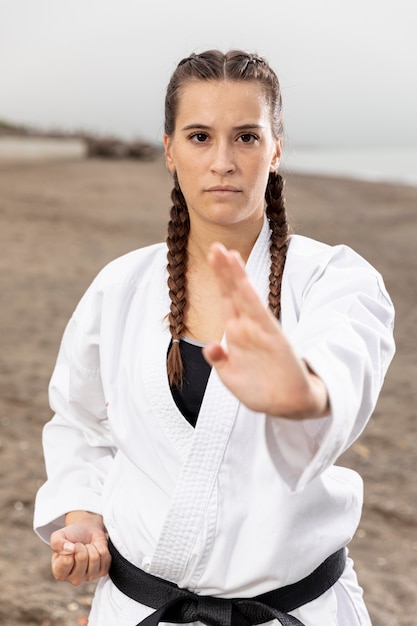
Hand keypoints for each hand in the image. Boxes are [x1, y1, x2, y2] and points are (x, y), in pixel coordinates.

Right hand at [50, 511, 110, 585]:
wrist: (85, 533)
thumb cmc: (70, 537)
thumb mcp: (58, 536)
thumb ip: (57, 543)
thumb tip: (69, 549)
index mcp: (59, 573)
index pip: (67, 561)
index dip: (70, 548)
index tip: (69, 546)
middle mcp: (73, 579)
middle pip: (82, 558)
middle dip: (81, 546)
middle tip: (79, 546)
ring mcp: (89, 577)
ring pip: (94, 557)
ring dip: (91, 547)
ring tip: (86, 548)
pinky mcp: (102, 572)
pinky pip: (105, 556)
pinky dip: (101, 547)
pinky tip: (95, 549)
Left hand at [203, 243, 328, 419]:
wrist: (288, 406)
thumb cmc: (260, 391)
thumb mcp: (231, 377)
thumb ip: (220, 360)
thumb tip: (211, 347)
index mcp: (236, 333)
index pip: (226, 299)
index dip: (220, 278)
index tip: (212, 255)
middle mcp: (247, 327)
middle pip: (233, 292)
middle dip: (224, 270)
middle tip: (215, 246)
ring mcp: (260, 331)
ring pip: (245, 298)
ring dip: (236, 276)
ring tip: (228, 254)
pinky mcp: (273, 338)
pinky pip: (259, 315)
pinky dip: (250, 299)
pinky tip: (242, 283)